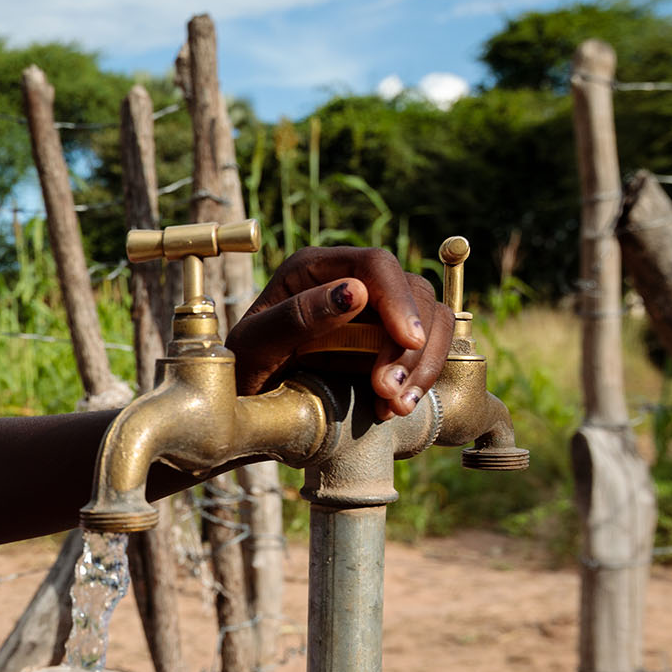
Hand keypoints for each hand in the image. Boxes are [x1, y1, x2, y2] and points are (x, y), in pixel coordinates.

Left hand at [229, 247, 451, 420]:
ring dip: (422, 364)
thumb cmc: (240, 368)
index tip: (407, 340)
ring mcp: (374, 310)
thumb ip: (296, 318)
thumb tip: (353, 292)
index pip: (375, 265)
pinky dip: (420, 377)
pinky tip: (395, 407)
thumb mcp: (255, 346)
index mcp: (313, 268)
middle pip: (413, 292)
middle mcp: (350, 280)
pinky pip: (425, 348)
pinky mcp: (388, 341)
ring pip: (431, 319)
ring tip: (395, 404)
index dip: (399, 300)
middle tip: (389, 391)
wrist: (244, 406)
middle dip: (411, 344)